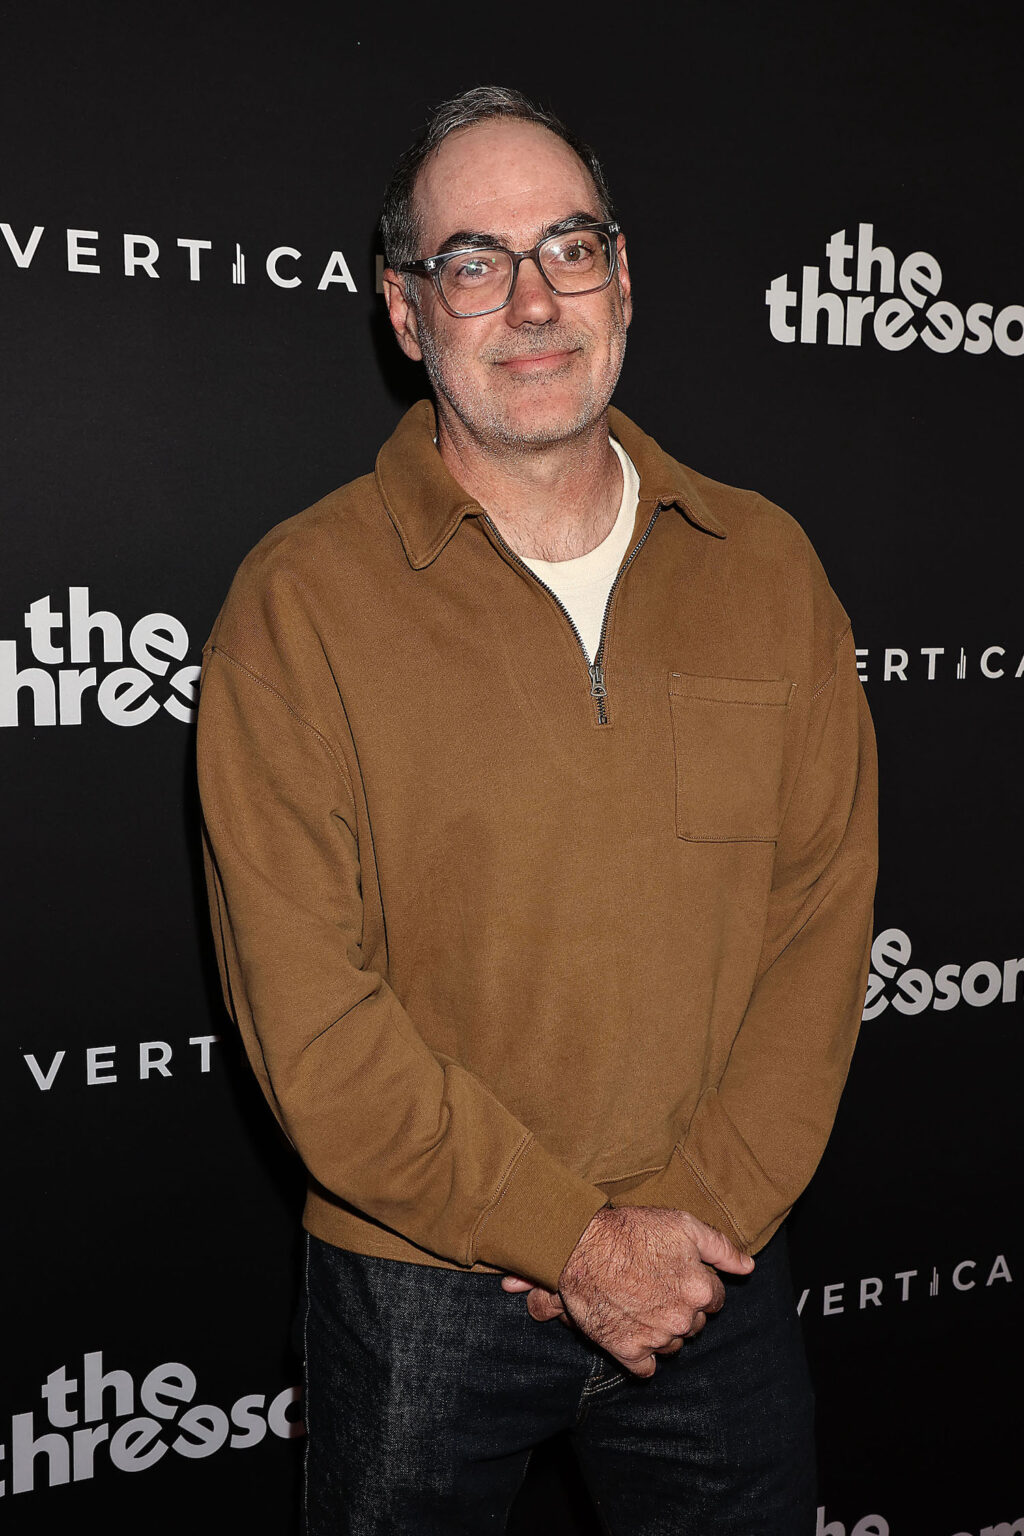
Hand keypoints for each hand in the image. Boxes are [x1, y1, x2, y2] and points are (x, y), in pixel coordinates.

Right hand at [503, 1206, 753, 1377]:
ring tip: (641, 1305)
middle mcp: (683, 1319)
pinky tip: (633, 1333)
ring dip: (664, 1331)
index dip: (698, 1285)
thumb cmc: (632, 1231)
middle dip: (683, 1309)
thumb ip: (721, 1248)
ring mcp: (656, 1338)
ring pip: (673, 1345)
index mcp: (701, 1289)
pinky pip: (647, 1368)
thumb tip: (749, 1267)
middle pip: (695, 1324)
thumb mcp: (683, 1225)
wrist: (581, 1246)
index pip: (715, 1298)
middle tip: (657, 1288)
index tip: (678, 1275)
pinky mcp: (628, 1352)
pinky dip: (643, 1355)